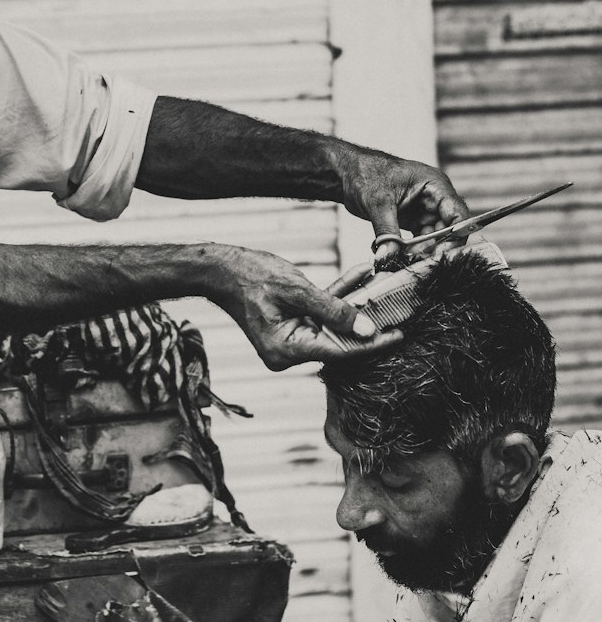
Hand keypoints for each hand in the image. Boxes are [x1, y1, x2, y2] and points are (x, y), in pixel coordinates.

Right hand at [209, 247, 401, 371]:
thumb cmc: (251, 276)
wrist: (221, 269)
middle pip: (339, 340)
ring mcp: (290, 340)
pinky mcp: (292, 326)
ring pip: (333, 325)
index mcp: (287, 350)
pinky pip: (321, 314)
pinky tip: (360, 275)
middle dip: (367, 321)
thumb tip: (367, 329)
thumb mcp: (297, 290)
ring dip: (355, 303)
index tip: (399, 335)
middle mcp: (289, 352)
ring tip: (382, 285)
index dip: (371, 343)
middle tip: (399, 309)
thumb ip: (334, 310)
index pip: (339, 351)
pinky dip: (338, 297)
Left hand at [333, 147, 468, 265]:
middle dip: (435, 248)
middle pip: (449, 230)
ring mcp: (425, 210)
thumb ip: (386, 233)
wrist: (348, 172)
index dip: (454, 236)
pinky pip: (420, 240)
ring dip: (422, 252)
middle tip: (418, 264)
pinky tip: (399, 257)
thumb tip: (389, 258)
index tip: (440, 255)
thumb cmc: (365, 173)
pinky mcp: (414, 220)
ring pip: (434, 238)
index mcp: (435, 185)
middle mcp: (435, 198)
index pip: (457, 214)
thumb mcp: (377, 203)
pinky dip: (411, 250)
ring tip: (405, 261)